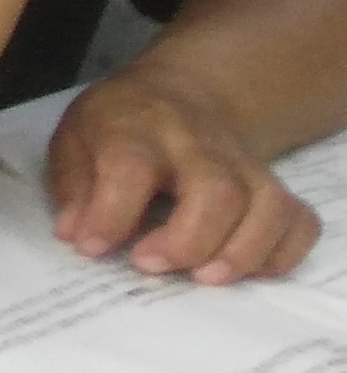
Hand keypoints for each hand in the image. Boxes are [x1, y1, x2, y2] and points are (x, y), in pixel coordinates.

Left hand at [45, 67, 324, 282]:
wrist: (179, 95)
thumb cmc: (118, 127)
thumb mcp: (74, 140)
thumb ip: (74, 188)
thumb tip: (75, 235)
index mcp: (135, 128)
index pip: (131, 166)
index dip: (111, 213)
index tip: (92, 248)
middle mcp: (197, 143)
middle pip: (216, 190)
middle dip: (187, 239)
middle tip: (149, 265)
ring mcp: (244, 164)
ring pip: (266, 206)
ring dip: (241, 252)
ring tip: (204, 278)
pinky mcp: (273, 185)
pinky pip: (299, 221)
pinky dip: (283, 253)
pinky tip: (248, 271)